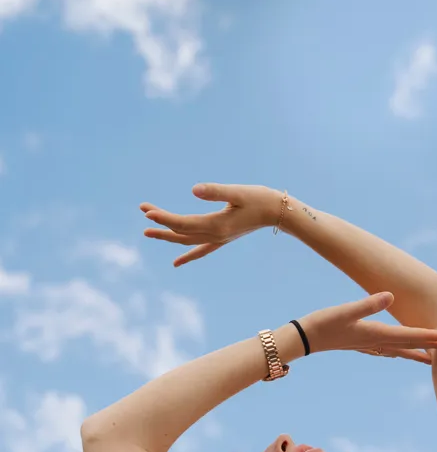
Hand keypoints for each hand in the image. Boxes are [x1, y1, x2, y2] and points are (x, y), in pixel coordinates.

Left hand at [140, 184, 280, 266]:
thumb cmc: (259, 198)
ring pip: (187, 241)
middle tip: (143, 213)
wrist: (278, 212)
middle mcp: (215, 235)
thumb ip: (215, 191)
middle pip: (181, 232)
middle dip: (161, 224)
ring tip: (148, 231)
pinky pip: (200, 249)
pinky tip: (176, 262)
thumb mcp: (237, 192)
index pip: (183, 223)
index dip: (164, 218)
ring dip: (167, 235)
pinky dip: (187, 255)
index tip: (146, 212)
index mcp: (216, 225)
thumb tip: (193, 190)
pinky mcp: (223, 238)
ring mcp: (218, 239)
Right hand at [297, 292, 436, 362]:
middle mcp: (375, 342)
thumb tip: (390, 296)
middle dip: (431, 347)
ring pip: (399, 350)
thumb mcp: (345, 310)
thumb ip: (368, 304)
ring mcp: (368, 345)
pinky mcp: (359, 343)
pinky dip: (398, 351)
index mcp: (375, 333)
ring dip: (417, 353)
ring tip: (432, 358)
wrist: (302, 339)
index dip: (430, 337)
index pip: (409, 335)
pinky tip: (397, 352)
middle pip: (409, 345)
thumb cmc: (322, 323)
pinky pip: (387, 350)